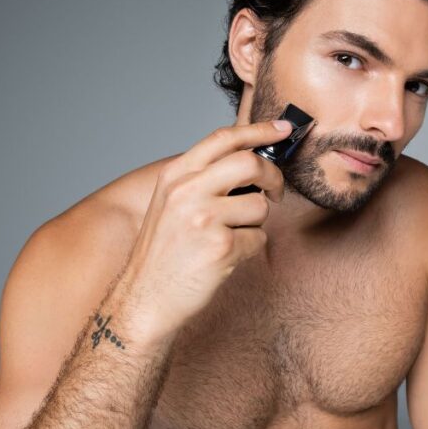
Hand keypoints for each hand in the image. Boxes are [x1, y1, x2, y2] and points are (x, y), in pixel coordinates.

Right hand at [122, 120, 292, 343]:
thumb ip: (202, 178)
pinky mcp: (221, 247)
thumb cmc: (163, 253)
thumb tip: (251, 160)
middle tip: (275, 191)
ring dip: (256, 222)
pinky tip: (226, 257)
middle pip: (250, 163)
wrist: (145, 299)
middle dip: (273, 176)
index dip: (259, 130)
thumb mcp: (171, 203)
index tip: (282, 129)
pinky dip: (250, 247)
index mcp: (175, 175)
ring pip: (259, 205)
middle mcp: (187, 191)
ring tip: (231, 236)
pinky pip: (258, 238)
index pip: (223, 139)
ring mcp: (204, 218)